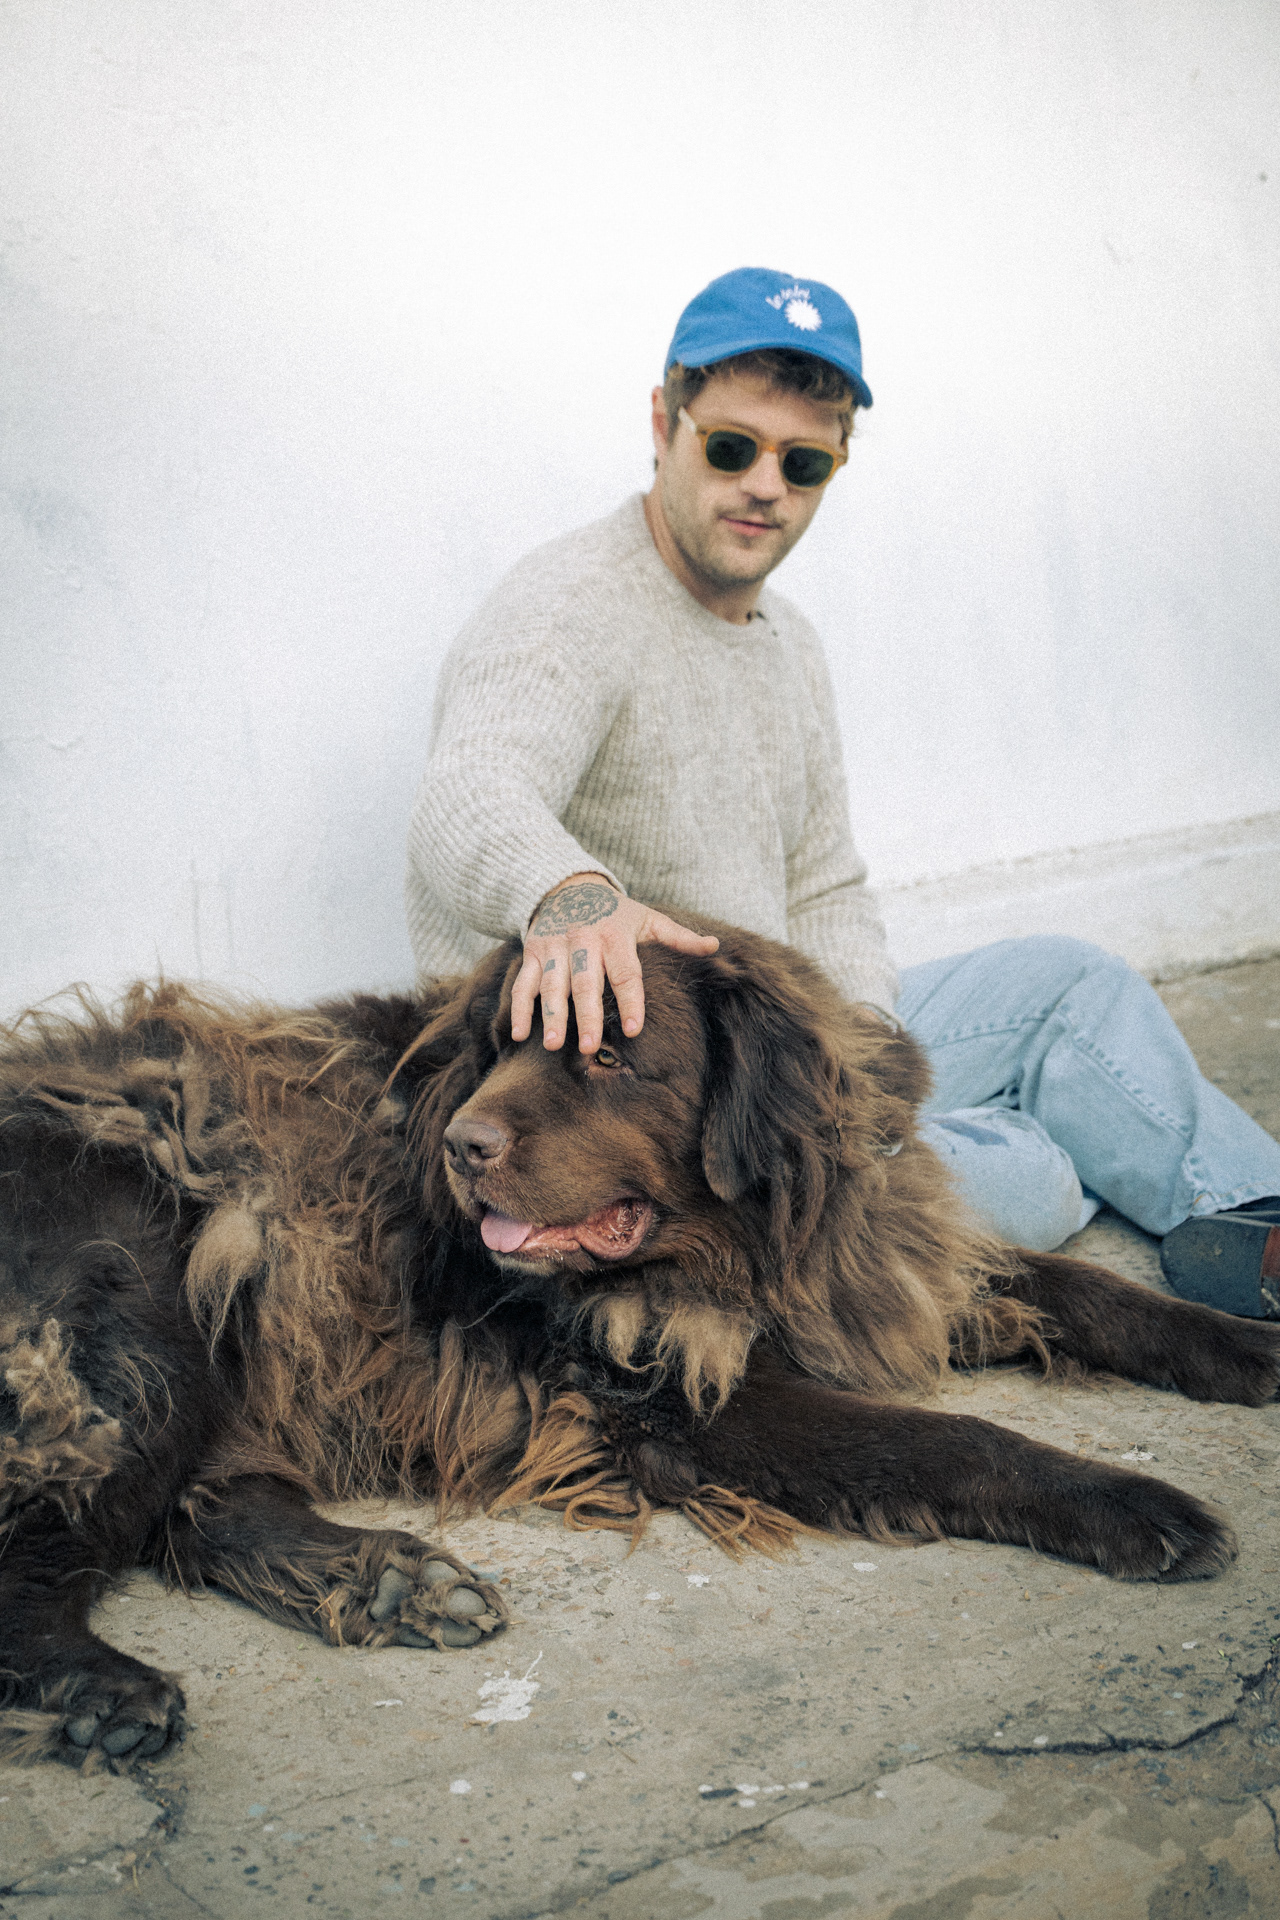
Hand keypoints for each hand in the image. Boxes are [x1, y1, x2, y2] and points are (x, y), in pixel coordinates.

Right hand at [511, 875, 718, 1052]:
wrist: (567, 887)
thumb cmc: (615, 913)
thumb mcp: (647, 919)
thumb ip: (679, 937)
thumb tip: (716, 946)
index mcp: (615, 935)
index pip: (625, 972)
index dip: (630, 1000)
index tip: (632, 1029)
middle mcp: (582, 940)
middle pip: (585, 982)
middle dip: (586, 1014)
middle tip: (589, 1046)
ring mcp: (554, 947)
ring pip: (551, 985)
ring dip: (551, 1016)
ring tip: (554, 1046)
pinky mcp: (532, 953)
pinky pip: (523, 984)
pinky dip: (519, 1009)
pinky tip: (519, 1035)